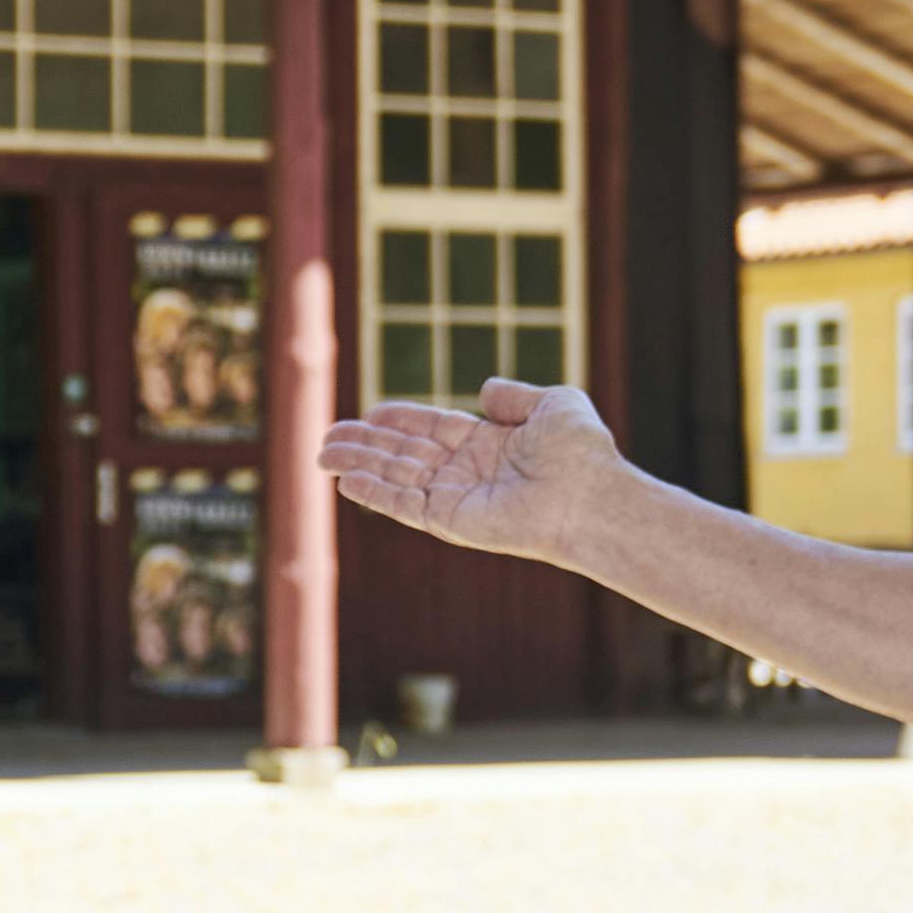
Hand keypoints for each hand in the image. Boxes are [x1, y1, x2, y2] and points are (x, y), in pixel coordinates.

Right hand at [314, 379, 625, 566]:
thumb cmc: (582, 452)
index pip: (433, 429)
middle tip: (328, 438)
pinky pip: (404, 505)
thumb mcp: (554, 403)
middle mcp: (469, 473)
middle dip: (366, 445)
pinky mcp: (451, 522)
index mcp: (490, 445)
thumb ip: (515, 395)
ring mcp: (458, 499)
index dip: (401, 420)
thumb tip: (483, 390)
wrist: (590, 496)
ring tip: (322, 455)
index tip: (371, 413)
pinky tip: (346, 482)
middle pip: (406, 454)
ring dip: (359, 466)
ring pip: (396, 478)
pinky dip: (374, 494)